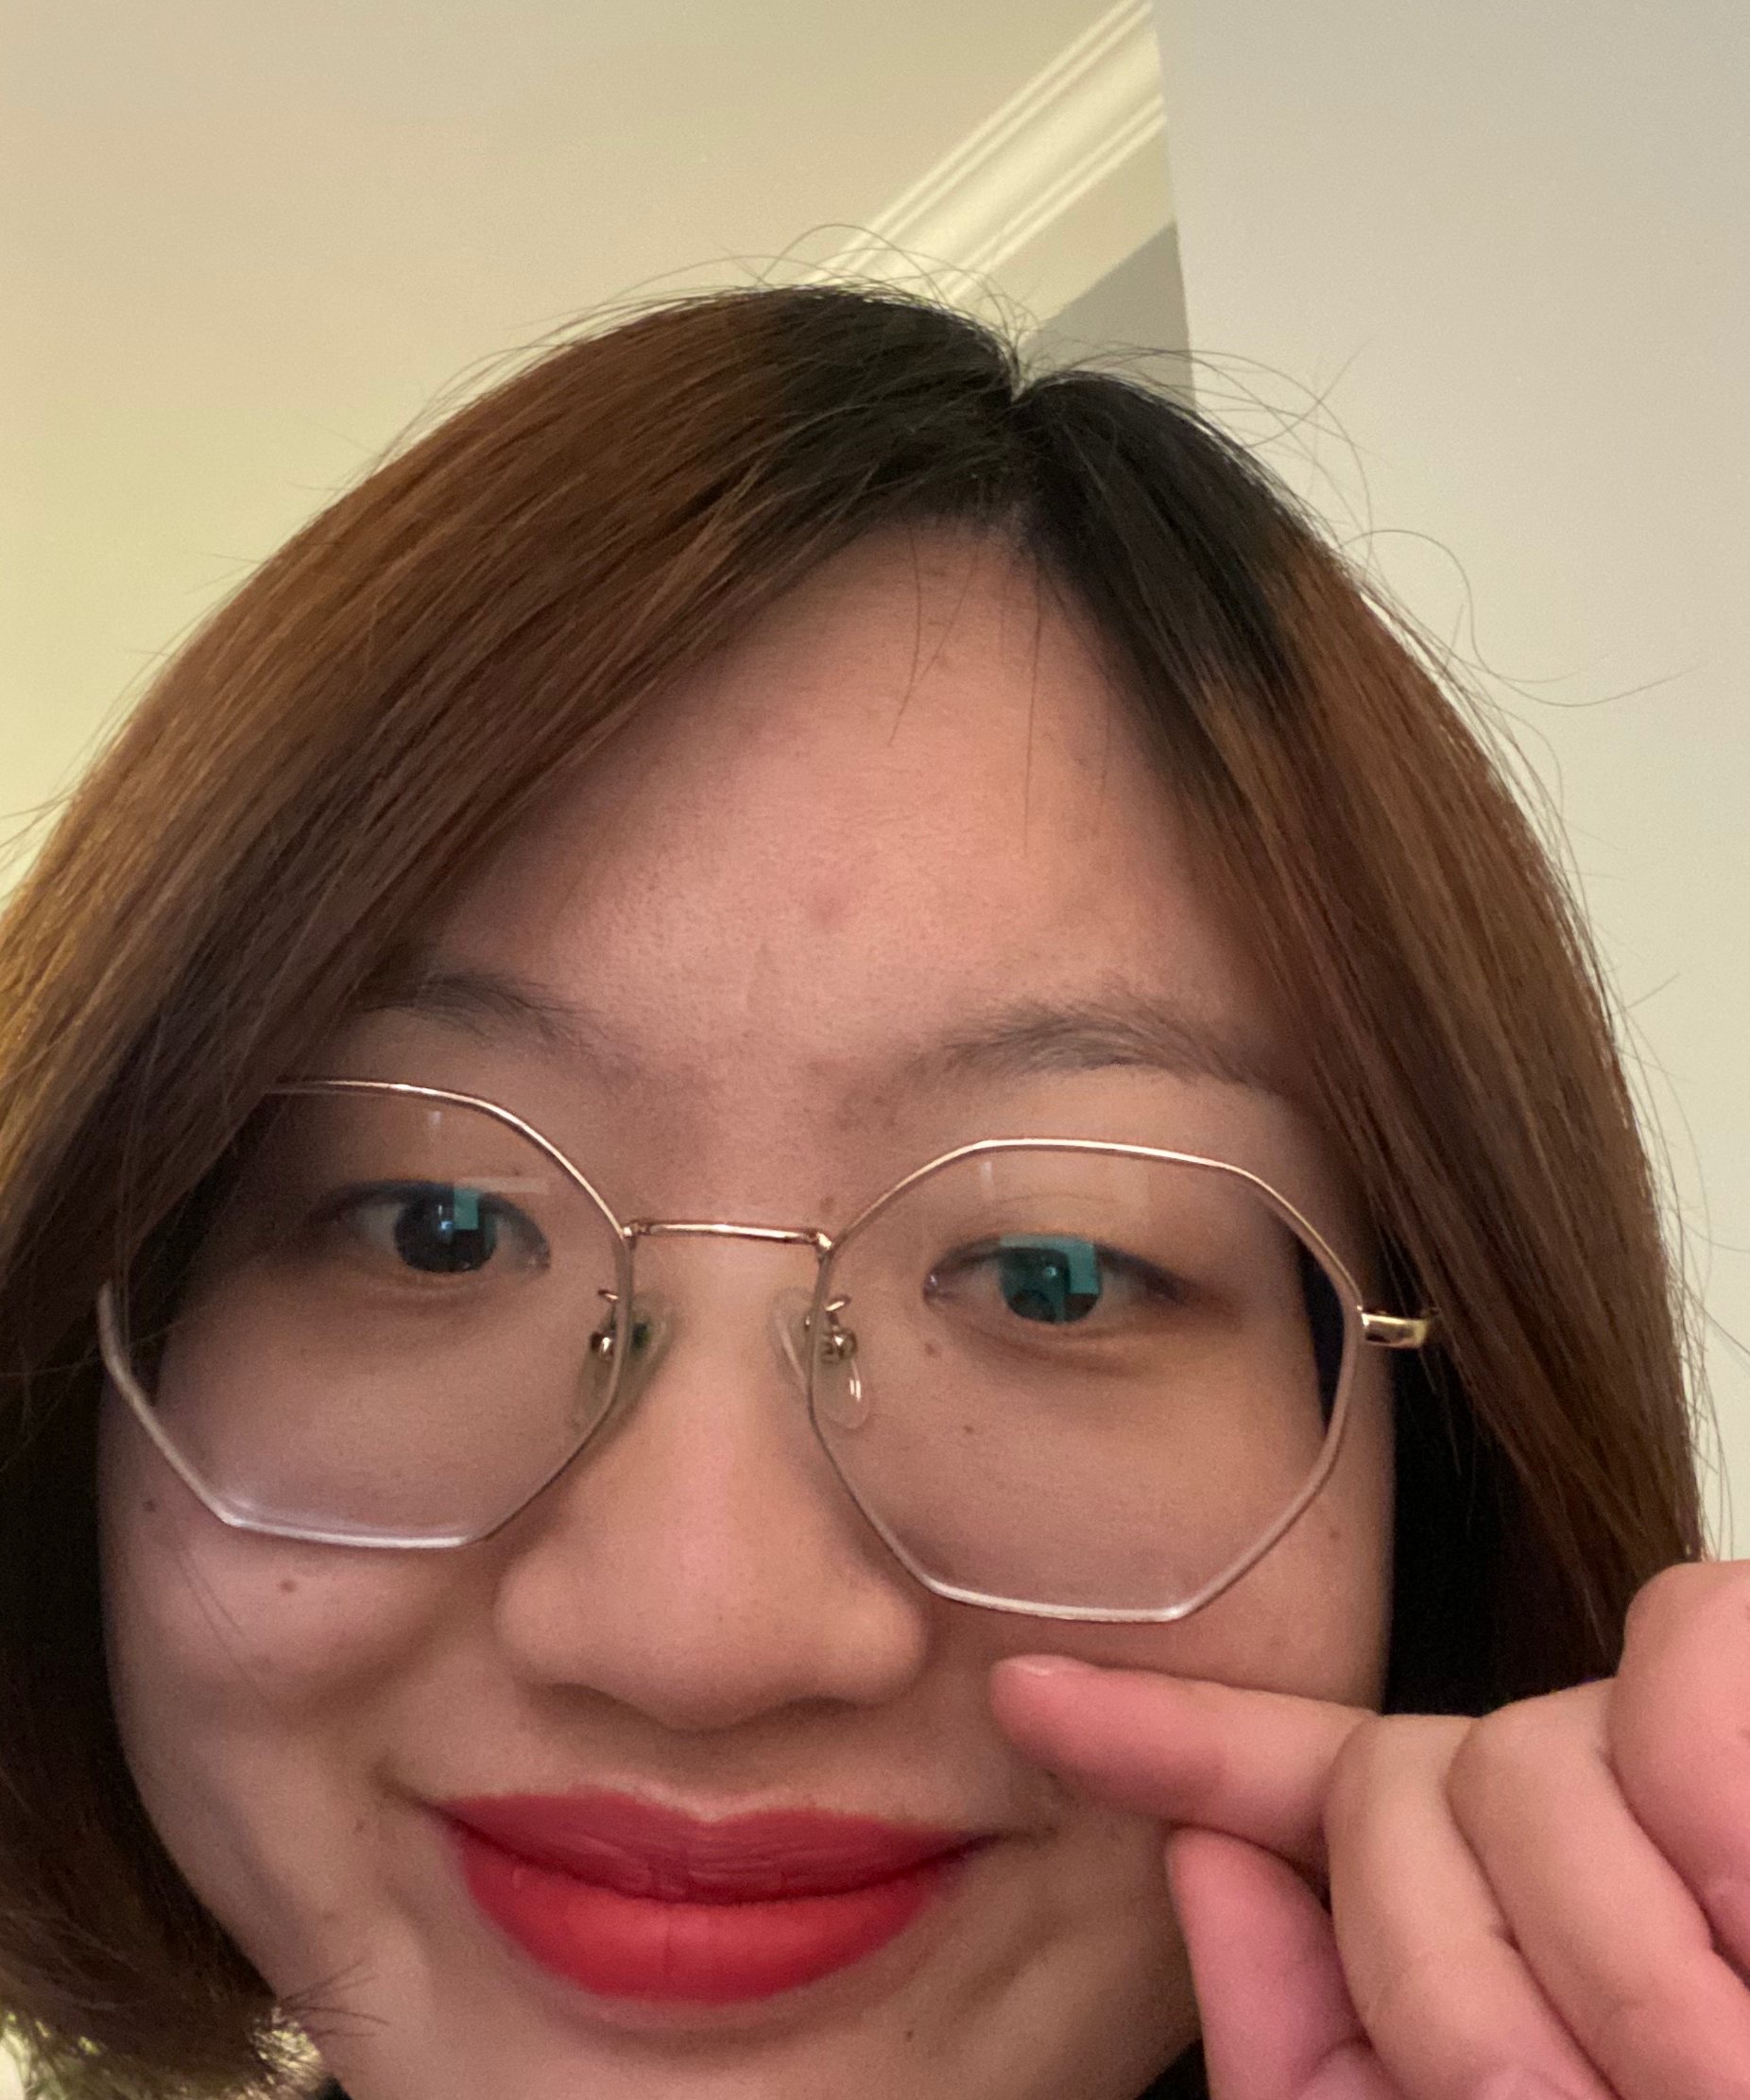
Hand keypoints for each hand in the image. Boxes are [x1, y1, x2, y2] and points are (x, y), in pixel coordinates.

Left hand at [989, 1562, 1749, 2099]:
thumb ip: (1320, 2043)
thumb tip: (1209, 1850)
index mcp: (1489, 1915)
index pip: (1297, 1786)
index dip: (1160, 1733)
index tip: (1024, 1693)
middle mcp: (1572, 1805)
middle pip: (1392, 1780)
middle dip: (1458, 1987)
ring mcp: (1675, 1739)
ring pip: (1518, 1751)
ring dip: (1616, 1968)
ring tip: (1721, 2065)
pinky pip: (1678, 1667)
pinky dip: (1719, 1814)